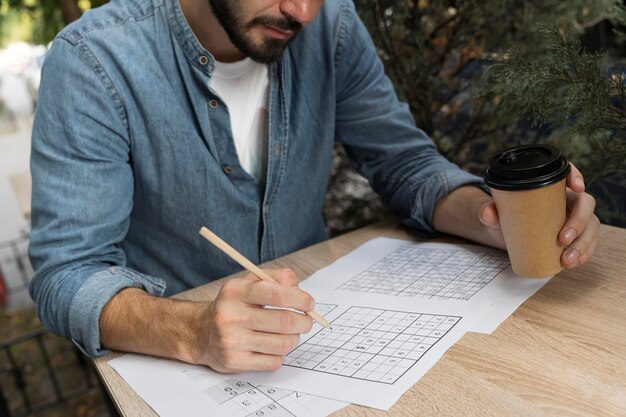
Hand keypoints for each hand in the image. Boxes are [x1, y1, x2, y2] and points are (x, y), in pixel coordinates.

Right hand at [198, 269, 313, 372]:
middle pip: (284, 322)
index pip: (277, 294)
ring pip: (282, 344)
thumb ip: (277, 278)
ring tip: (289, 334)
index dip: (300, 299)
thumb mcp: (249, 282)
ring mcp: (231, 341)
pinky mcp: (234, 363)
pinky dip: (280, 354)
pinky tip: (272, 346)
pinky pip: (273, 362)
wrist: (201, 332)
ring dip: (294, 339)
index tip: (309, 303)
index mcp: (235, 292)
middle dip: (304, 322)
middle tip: (307, 321)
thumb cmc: (233, 306)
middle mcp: (230, 316)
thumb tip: (299, 290)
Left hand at [479, 163, 599, 267]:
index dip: (577, 175)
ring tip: (567, 259)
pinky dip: (584, 254)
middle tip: (563, 239)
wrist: (505, 237)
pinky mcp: (575, 237)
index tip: (576, 187)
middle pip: (585, 203)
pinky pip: (588, 244)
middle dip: (579, 221)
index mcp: (550, 187)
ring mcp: (573, 219)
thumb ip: (488, 212)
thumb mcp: (496, 214)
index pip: (568, 172)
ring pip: (591, 226)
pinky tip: (573, 262)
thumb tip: (487, 213)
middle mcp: (566, 200)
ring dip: (583, 243)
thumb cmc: (505, 218)